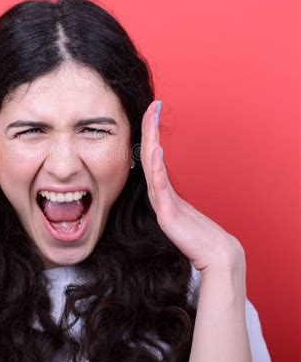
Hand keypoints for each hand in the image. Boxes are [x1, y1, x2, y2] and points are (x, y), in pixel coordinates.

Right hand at [140, 100, 244, 273]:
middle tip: (152, 106)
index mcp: (163, 188)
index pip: (154, 154)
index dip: (153, 132)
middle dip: (151, 129)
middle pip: (150, 154)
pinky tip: (156, 152)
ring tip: (151, 121)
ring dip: (151, 141)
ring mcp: (161, 200)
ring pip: (152, 165)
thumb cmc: (198, 233)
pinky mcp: (166, 212)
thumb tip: (169, 190)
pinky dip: (156, 168)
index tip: (154, 111)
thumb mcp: (184, 208)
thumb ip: (172, 197)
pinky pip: (159, 186)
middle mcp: (159, 191)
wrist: (211, 254)